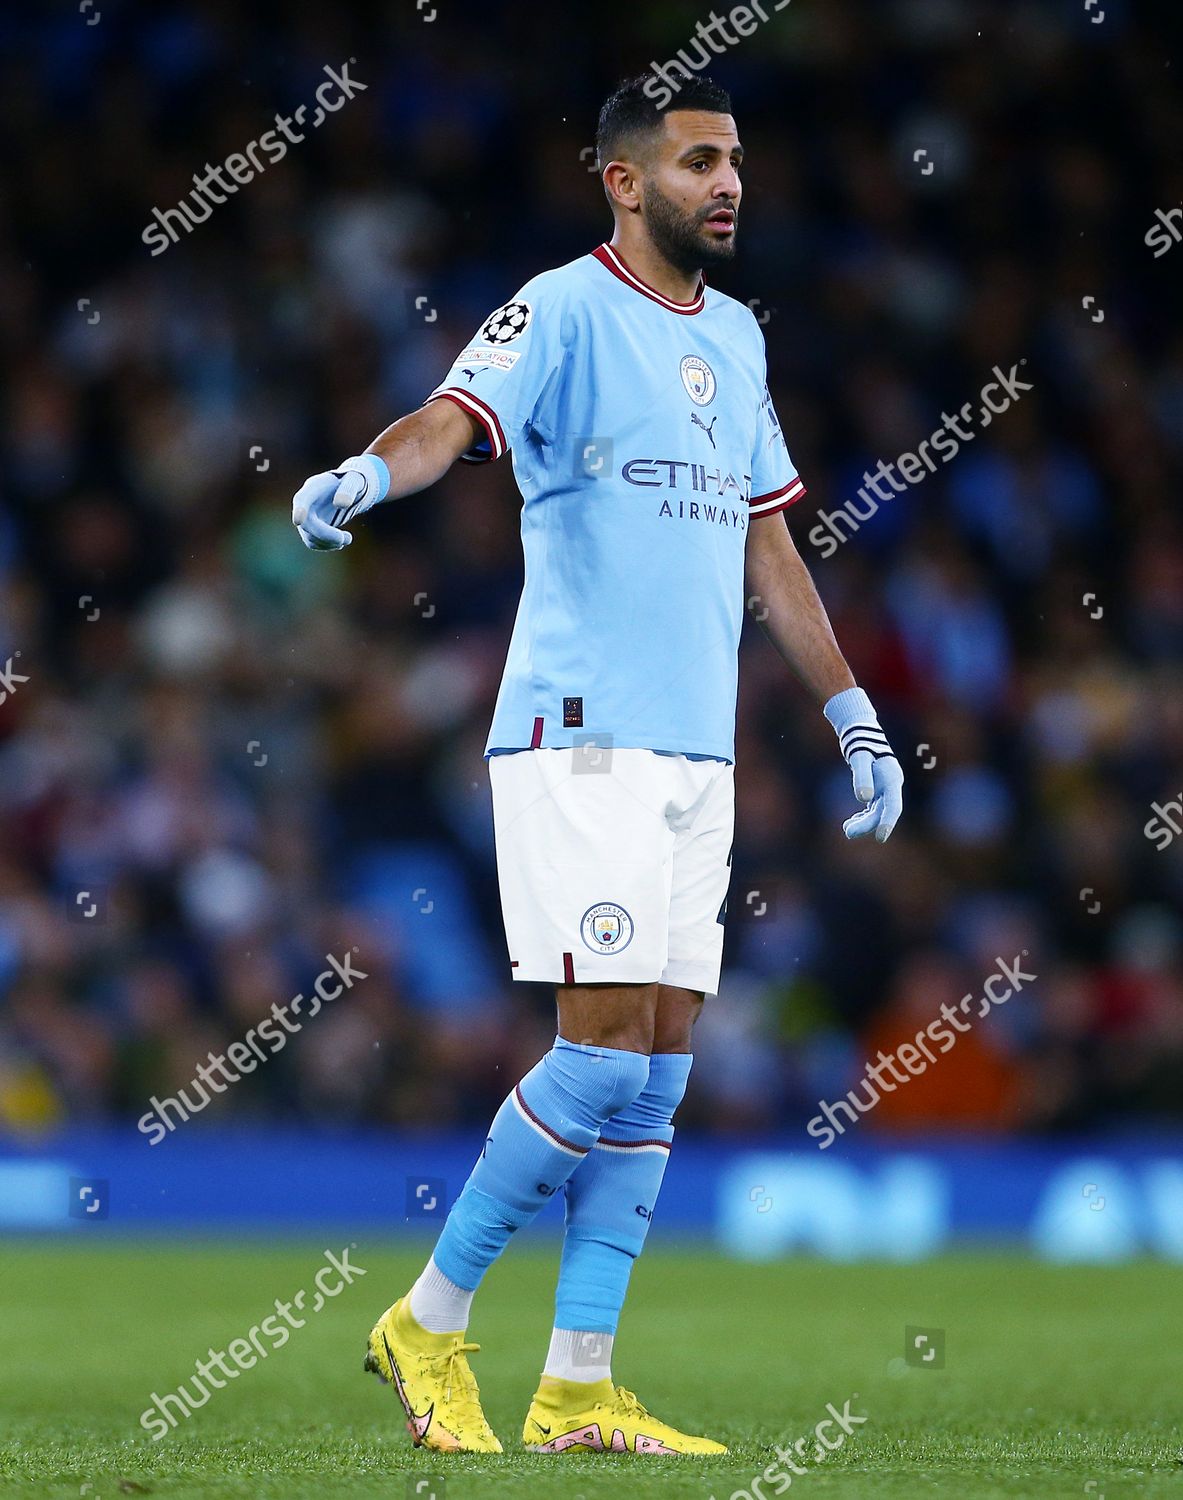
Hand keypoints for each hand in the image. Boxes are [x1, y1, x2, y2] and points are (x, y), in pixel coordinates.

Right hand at [292, 454, 389, 549]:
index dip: (299, 510)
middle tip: (348, 538)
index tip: (298, 521)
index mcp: (313, 487)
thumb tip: (340, 503)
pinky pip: (313, 543)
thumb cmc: (353, 481)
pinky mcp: (311, 528)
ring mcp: (306, 516)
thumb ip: (349, 488)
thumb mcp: (355, 480)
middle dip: (326, 535)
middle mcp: (305, 503)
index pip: (301, 499)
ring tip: (348, 538)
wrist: (349, 488)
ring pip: (309, 537)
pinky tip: (342, 541)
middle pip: (306, 524)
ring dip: (329, 542)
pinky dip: (328, 546)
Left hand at [823, 687, 904, 842]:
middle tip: (847, 832)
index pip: (893, 806)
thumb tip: (864, 799)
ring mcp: (885, 787)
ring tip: (846, 829)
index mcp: (892, 779)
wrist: (859, 730)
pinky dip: (862, 816)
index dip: (887, 823)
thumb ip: (861, 776)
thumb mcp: (859, 758)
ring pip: (876, 812)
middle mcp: (891, 785)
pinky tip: (851, 822)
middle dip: (867, 824)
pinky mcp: (877, 788)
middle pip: (882, 812)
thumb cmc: (860, 742)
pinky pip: (872, 808)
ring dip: (863, 822)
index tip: (880, 837)